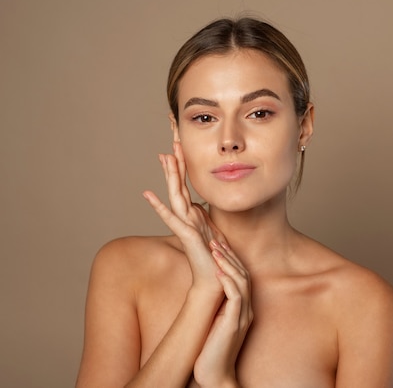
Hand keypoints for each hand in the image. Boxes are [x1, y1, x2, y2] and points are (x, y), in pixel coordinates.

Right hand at [143, 142, 225, 288]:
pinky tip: (148, 194)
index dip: (183, 166)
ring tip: (164, 157)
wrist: (215, 280)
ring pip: (175, 195)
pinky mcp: (186, 235)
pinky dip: (159, 206)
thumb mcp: (214, 230)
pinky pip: (171, 218)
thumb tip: (202, 205)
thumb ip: (206, 218)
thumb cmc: (215, 258)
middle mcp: (187, 217)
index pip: (187, 185)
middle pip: (179, 185)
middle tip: (172, 142)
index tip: (181, 147)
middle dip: (176, 163)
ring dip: (170, 176)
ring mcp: (185, 225)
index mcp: (194, 214)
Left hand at [192, 245, 252, 387]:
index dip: (231, 259)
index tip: (218, 245)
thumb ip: (217, 307)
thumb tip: (208, 291)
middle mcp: (246, 310)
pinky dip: (229, 282)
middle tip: (216, 240)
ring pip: (241, 282)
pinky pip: (236, 298)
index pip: (241, 277)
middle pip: (244, 275)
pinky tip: (219, 272)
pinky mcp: (235, 324)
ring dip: (228, 264)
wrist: (215, 376)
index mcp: (242, 308)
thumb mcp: (215, 323)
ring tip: (216, 250)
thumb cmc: (211, 351)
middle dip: (229, 256)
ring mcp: (242, 316)